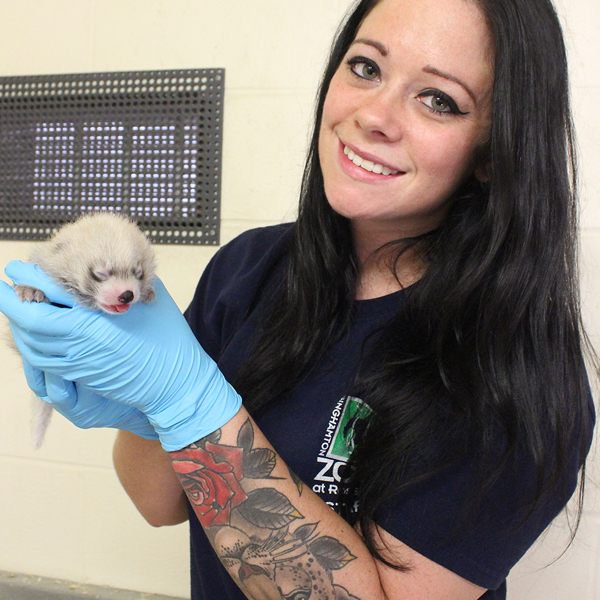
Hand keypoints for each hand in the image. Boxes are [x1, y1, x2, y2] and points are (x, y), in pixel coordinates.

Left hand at [0, 262, 241, 450]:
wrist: (177, 384)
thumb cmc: (170, 340)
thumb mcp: (153, 299)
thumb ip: (126, 281)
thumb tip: (109, 267)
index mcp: (97, 320)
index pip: (51, 294)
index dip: (30, 279)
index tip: (17, 267)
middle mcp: (81, 343)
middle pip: (31, 321)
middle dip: (13, 303)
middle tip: (4, 287)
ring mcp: (79, 363)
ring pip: (32, 345)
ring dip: (18, 326)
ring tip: (14, 308)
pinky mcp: (81, 377)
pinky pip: (43, 362)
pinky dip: (31, 346)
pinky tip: (31, 336)